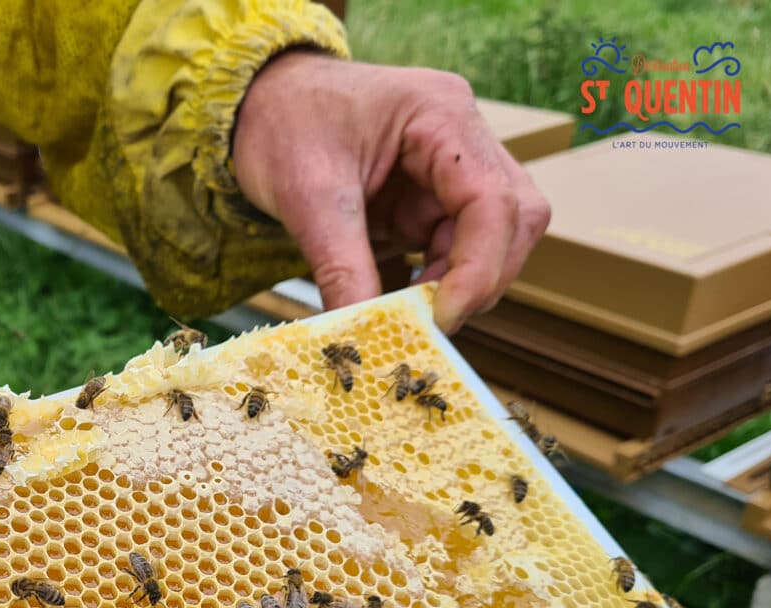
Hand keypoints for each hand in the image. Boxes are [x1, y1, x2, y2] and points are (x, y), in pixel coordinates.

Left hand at [231, 51, 549, 332]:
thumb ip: (341, 267)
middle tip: (427, 324)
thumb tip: (362, 338)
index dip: (477, 268)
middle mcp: (462, 138)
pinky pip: (455, 250)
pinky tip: (400, 298)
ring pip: (492, 241)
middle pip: (512, 221)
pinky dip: (434, 283)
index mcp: (441, 115)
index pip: (492, 200)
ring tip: (403, 311)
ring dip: (455, 284)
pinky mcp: (431, 201)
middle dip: (478, 279)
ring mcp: (451, 171)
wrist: (257, 106)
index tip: (440, 317)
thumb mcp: (306, 195)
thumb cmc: (282, 124)